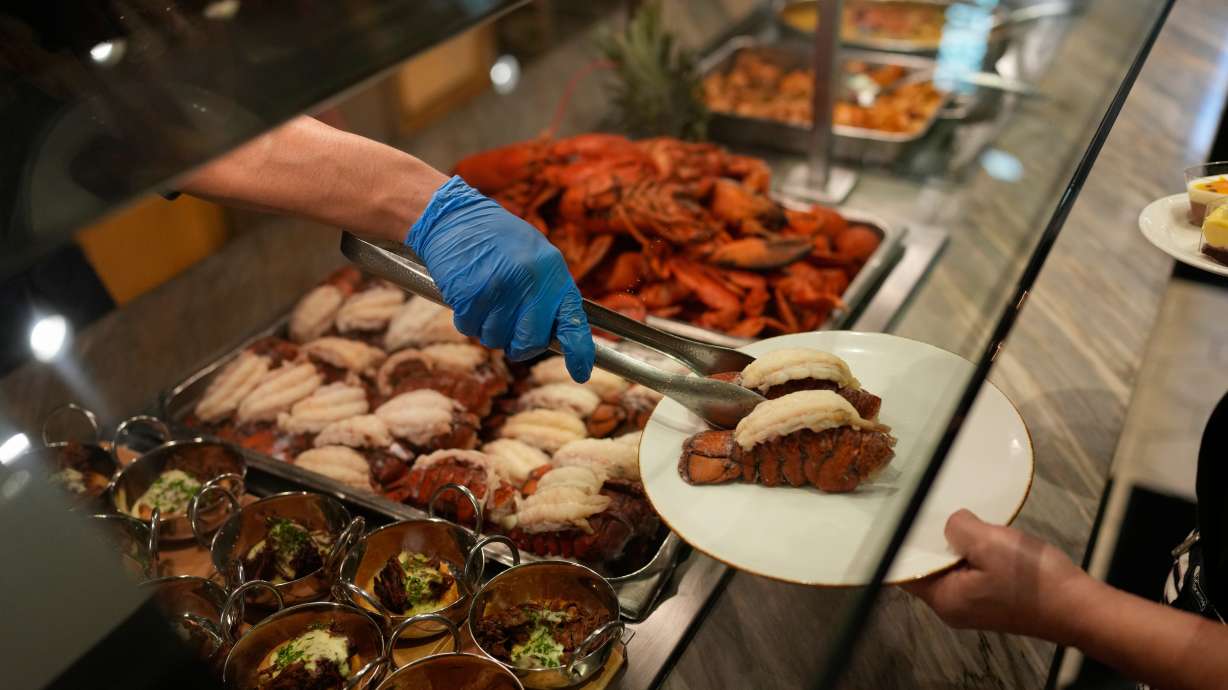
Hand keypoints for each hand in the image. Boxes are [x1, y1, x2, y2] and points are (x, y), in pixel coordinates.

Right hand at [408, 176, 594, 380]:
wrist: (455, 216)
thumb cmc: (497, 239)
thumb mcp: (535, 256)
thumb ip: (548, 291)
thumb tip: (556, 333)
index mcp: (553, 271)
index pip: (572, 321)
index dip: (579, 351)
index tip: (581, 372)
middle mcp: (531, 282)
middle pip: (529, 342)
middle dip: (518, 344)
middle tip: (508, 330)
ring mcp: (500, 289)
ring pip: (495, 339)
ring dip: (487, 328)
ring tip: (484, 298)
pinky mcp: (471, 294)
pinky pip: (469, 327)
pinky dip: (466, 319)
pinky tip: (467, 294)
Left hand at [902, 509, 1089, 642]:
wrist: (1079, 608)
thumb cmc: (1033, 581)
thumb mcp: (989, 543)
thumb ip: (958, 528)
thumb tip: (950, 523)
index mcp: (944, 600)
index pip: (907, 570)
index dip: (905, 542)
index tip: (905, 516)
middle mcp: (953, 608)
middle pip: (929, 567)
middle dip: (935, 540)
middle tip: (941, 512)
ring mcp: (974, 606)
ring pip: (952, 567)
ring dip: (960, 545)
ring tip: (967, 522)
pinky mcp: (992, 599)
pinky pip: (973, 571)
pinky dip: (977, 553)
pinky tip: (988, 537)